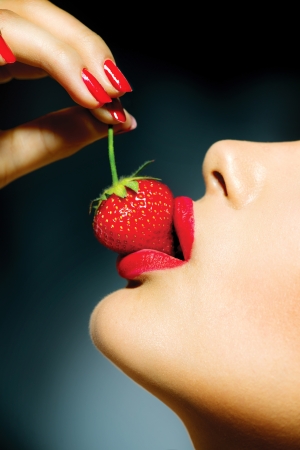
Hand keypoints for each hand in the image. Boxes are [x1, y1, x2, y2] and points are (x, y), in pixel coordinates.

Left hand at [0, 0, 135, 187]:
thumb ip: (54, 140)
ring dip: (76, 51)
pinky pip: (23, 38)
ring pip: (31, 18)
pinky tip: (80, 82)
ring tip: (105, 90)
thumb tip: (109, 125)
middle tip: (116, 91)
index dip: (65, 61)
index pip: (10, 31)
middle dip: (80, 48)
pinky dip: (58, 59)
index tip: (102, 100)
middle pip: (26, 9)